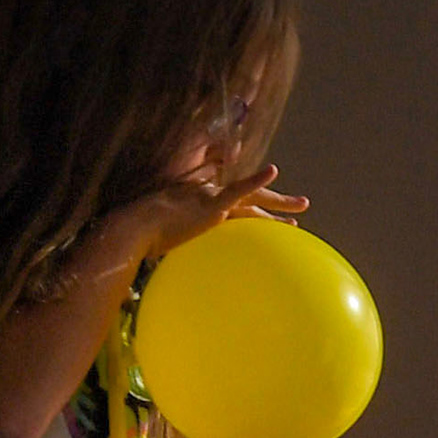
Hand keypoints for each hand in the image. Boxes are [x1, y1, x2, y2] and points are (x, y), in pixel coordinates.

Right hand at [130, 162, 310, 259]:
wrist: (135, 229)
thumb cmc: (145, 238)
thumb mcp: (167, 240)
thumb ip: (181, 244)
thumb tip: (180, 267)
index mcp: (201, 203)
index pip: (235, 204)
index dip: (256, 208)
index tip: (274, 216)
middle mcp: (209, 196)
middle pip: (251, 199)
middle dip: (277, 202)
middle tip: (301, 206)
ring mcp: (211, 199)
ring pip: (254, 197)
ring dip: (279, 200)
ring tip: (302, 205)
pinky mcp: (211, 205)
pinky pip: (238, 189)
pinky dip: (255, 180)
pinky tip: (272, 171)